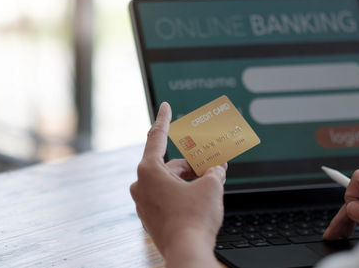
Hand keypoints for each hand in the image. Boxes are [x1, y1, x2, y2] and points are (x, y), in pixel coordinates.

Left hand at [130, 102, 226, 267]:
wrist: (187, 252)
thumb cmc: (193, 220)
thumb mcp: (211, 187)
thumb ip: (214, 171)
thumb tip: (218, 168)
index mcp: (148, 171)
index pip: (156, 137)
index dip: (164, 119)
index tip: (165, 107)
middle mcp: (141, 185)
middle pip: (168, 164)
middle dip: (191, 163)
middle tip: (212, 162)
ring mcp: (144, 203)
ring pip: (168, 182)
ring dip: (188, 179)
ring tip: (211, 181)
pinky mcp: (151, 218)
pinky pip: (166, 197)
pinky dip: (182, 193)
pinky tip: (200, 197)